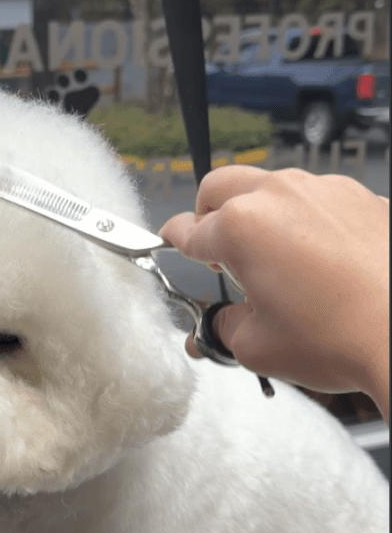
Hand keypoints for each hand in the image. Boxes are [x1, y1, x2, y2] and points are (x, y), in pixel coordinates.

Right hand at [160, 166, 388, 405]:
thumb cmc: (339, 338)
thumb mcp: (256, 346)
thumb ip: (224, 327)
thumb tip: (218, 324)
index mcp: (241, 228)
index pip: (189, 229)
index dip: (174, 241)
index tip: (172, 242)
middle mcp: (280, 197)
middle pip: (221, 186)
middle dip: (208, 213)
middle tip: (214, 248)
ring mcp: (324, 191)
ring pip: (271, 186)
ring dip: (258, 213)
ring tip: (271, 259)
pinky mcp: (361, 198)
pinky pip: (317, 199)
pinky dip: (304, 221)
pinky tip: (316, 260)